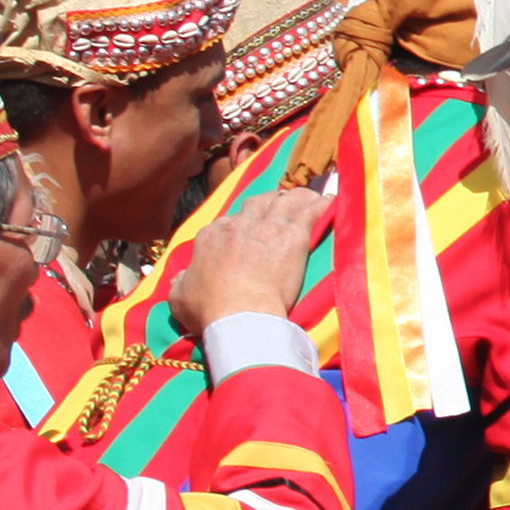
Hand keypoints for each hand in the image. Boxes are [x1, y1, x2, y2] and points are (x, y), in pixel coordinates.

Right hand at [171, 187, 332, 333]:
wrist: (240, 315)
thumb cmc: (209, 310)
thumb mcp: (179, 297)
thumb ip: (181, 282)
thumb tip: (182, 278)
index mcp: (210, 237)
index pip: (226, 223)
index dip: (238, 225)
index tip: (246, 228)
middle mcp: (238, 226)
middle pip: (255, 204)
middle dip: (267, 202)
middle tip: (278, 202)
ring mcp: (266, 228)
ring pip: (283, 202)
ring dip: (296, 197)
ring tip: (307, 195)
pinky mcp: (292, 237)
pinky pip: (309, 212)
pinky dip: (320, 204)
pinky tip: (330, 199)